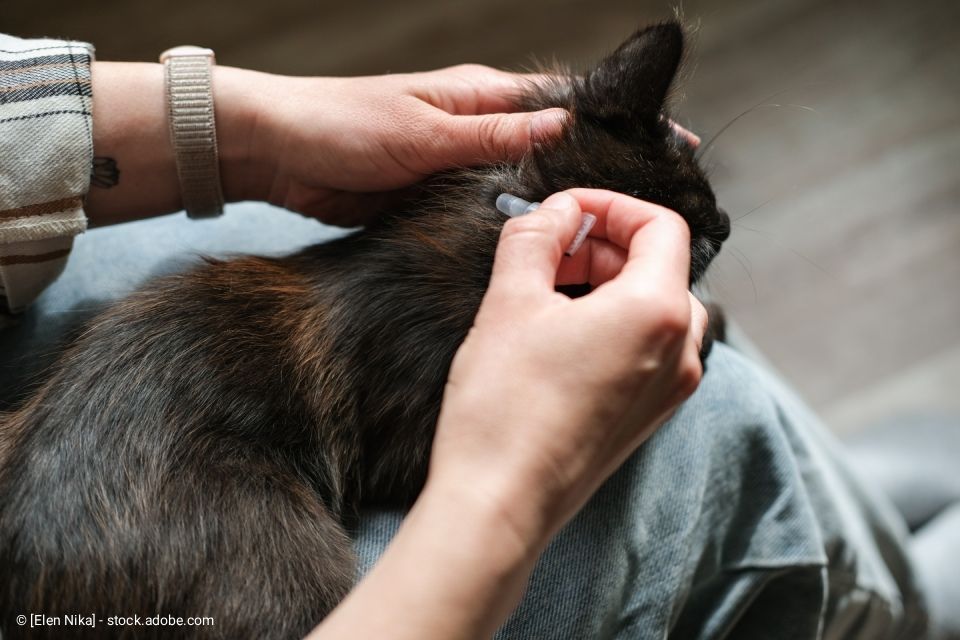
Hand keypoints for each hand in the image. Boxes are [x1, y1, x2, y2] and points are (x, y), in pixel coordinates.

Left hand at [227, 65, 567, 225]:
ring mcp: (452, 165)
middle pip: (537, 153)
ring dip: (528, 208)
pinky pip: (472, 213)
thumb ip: (492, 136)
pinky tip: (514, 248)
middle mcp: (472, 128)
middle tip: (600, 216)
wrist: (276, 156)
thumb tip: (563, 126)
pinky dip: (490, 227)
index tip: (628, 159)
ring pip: (508, 188)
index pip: (552, 106)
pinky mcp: (430, 198)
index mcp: (478, 96)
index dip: (588, 129)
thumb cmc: (341, 125)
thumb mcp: (424, 132)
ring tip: (569, 239)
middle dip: (563, 179)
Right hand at [311, 189, 707, 639]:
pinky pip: (648, 348)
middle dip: (602, 246)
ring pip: (655, 307)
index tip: (565, 212)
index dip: (610, 206)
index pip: (660, 226)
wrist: (499, 503)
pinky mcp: (649, 416)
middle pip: (659, 265)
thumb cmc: (504, 408)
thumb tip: (555, 211)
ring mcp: (670, 390)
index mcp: (657, 312)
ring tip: (550, 292)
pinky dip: (614, 323)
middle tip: (547, 252)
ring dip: (607, 284)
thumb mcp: (509, 301)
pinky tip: (561, 335)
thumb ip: (536, 236)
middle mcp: (681, 351)